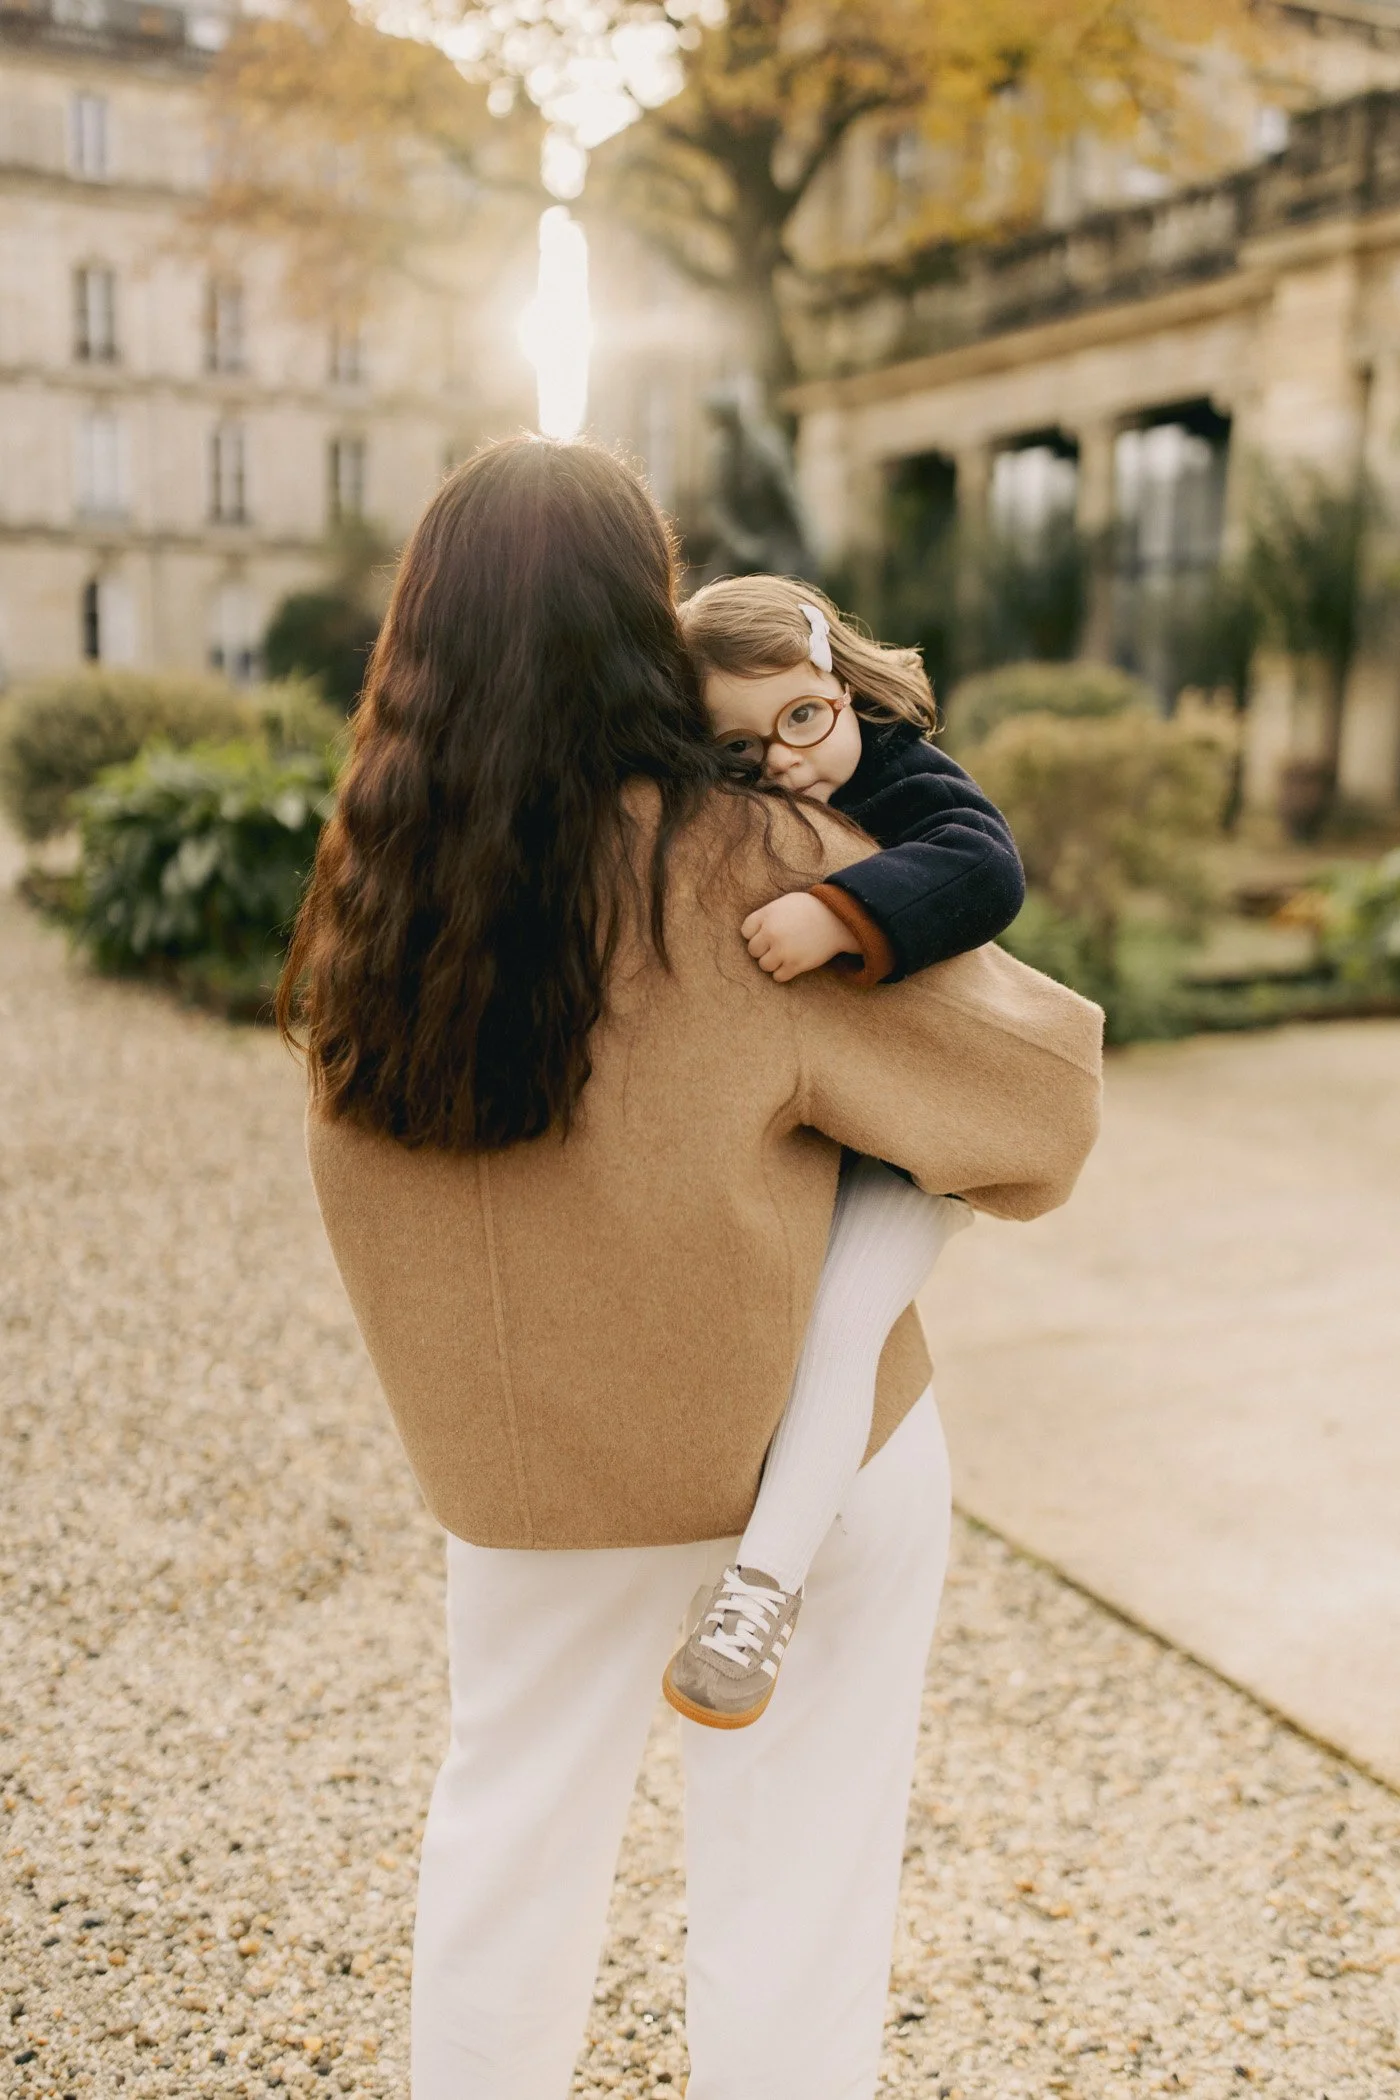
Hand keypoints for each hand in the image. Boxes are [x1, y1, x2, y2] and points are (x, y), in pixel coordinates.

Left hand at [740, 891, 858, 981]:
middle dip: (764, 949)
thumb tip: (751, 933)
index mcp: (767, 915)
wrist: (838, 919)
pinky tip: (791, 963)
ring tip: (784, 954)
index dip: (755, 934)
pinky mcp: (795, 965)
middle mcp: (771, 933)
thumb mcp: (784, 904)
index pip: (745, 932)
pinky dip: (783, 972)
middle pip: (753, 950)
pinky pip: (778, 977)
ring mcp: (783, 950)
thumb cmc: (809, 910)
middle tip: (777, 945)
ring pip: (764, 965)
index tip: (767, 933)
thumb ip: (766, 916)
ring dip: (772, 962)